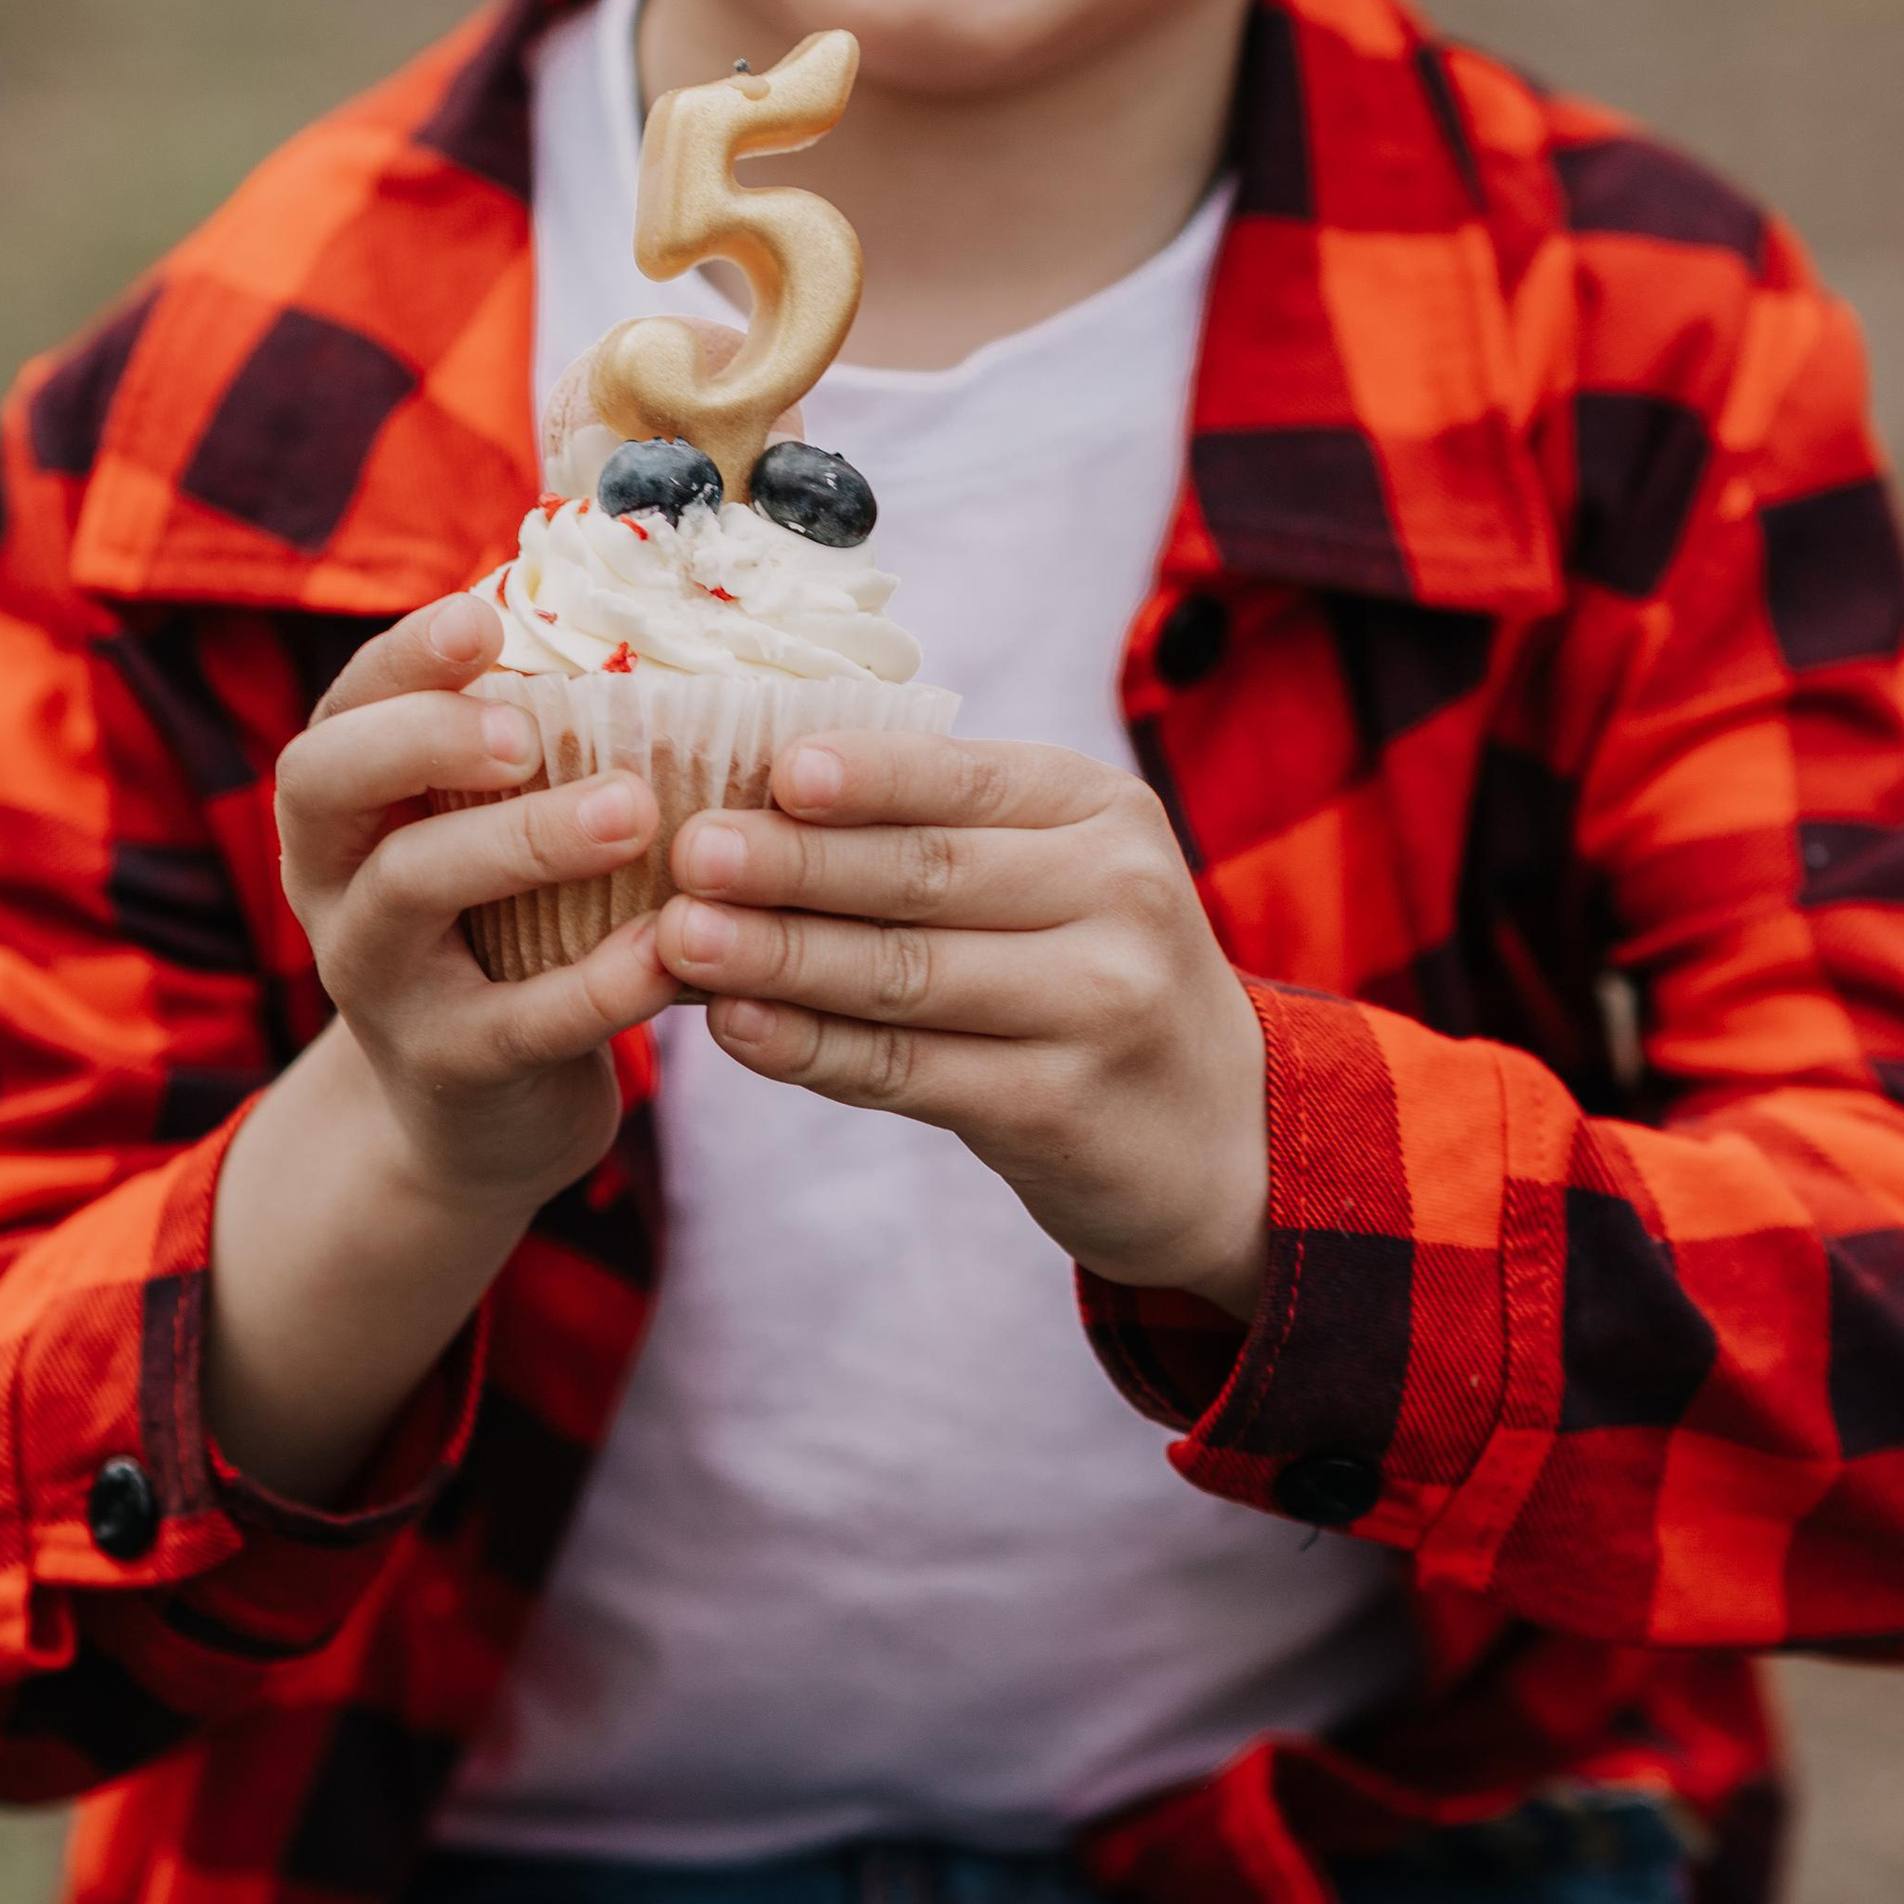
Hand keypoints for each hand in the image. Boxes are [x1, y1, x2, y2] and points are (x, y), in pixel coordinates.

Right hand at [209, 594, 675, 1505]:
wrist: (475, 1116)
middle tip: (525, 725)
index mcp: (346, 802)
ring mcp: (376, 978)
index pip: (344, 704)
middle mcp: (334, 879)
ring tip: (632, 811)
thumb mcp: (491, 827)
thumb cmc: (509, 925)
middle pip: (328, 784)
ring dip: (522, 841)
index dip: (402, 657)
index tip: (479, 617)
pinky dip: (598, 983)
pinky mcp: (446, 1067)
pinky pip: (515, 1021)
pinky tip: (673, 946)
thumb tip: (641, 589)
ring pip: (412, 892)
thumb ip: (536, 736)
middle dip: (421, 738)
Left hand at [655, 733, 1270, 1317]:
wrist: (1223, 1133)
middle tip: (689, 853)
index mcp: (1100, 810)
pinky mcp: (1060, 1108)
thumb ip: (941, 830)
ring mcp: (1098, 1007)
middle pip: (924, 876)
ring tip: (681, 938)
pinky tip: (738, 1029)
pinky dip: (811, 1050)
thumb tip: (755, 790)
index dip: (866, 777)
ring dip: (781, 956)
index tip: (772, 770)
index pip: (964, 779)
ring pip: (905, 975)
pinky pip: (907, 1071)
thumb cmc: (1092, 971)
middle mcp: (1116, 896)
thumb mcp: (1060, 872)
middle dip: (793, 864)